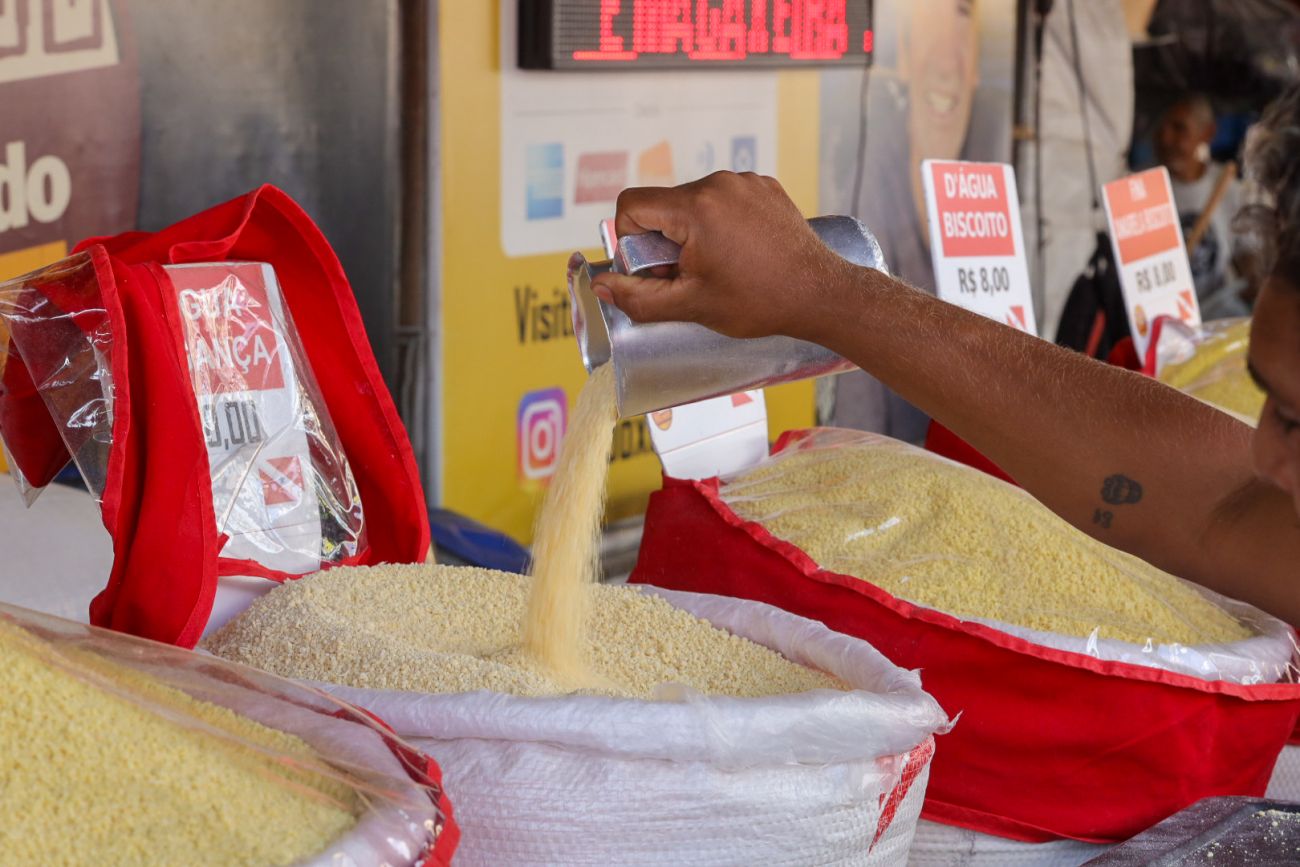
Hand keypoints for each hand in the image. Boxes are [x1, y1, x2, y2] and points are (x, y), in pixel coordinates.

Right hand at [591, 172, 852, 340]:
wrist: (821, 294)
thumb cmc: (759, 301)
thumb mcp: (690, 305)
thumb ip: (638, 297)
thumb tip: (602, 286)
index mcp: (696, 207)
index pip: (632, 204)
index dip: (629, 238)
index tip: (652, 267)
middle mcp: (719, 183)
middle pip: (664, 205)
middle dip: (664, 240)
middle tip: (689, 276)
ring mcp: (745, 182)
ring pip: (694, 202)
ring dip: (693, 232)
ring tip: (720, 266)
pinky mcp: (765, 186)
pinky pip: (725, 199)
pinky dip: (722, 223)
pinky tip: (741, 252)